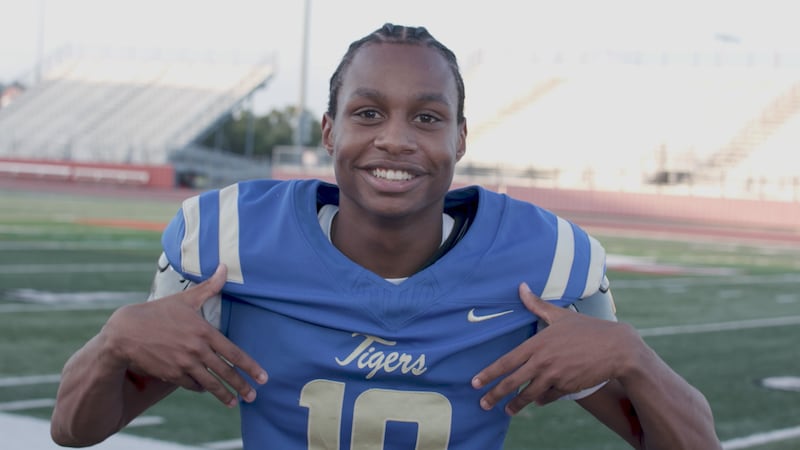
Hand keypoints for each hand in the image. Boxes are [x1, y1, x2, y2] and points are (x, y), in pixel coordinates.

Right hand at [103, 264, 267, 406]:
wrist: (125, 331)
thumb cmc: (157, 312)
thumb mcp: (185, 299)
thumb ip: (209, 287)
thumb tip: (225, 267)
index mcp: (204, 331)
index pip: (234, 353)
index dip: (250, 367)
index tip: (263, 377)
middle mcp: (197, 350)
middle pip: (225, 373)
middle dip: (242, 386)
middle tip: (253, 396)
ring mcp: (184, 364)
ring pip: (210, 384)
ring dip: (223, 394)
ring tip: (234, 402)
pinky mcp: (171, 374)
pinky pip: (191, 385)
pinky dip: (200, 388)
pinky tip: (206, 390)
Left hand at [472, 282, 639, 414]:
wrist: (617, 348)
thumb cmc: (588, 329)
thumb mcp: (560, 315)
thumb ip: (537, 305)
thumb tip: (521, 287)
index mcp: (537, 344)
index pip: (507, 361)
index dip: (489, 373)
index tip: (476, 382)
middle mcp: (543, 362)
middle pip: (512, 383)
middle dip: (495, 395)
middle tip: (483, 404)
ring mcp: (555, 377)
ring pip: (529, 394)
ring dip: (517, 404)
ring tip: (508, 410)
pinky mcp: (567, 387)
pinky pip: (548, 397)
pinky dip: (542, 399)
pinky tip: (537, 400)